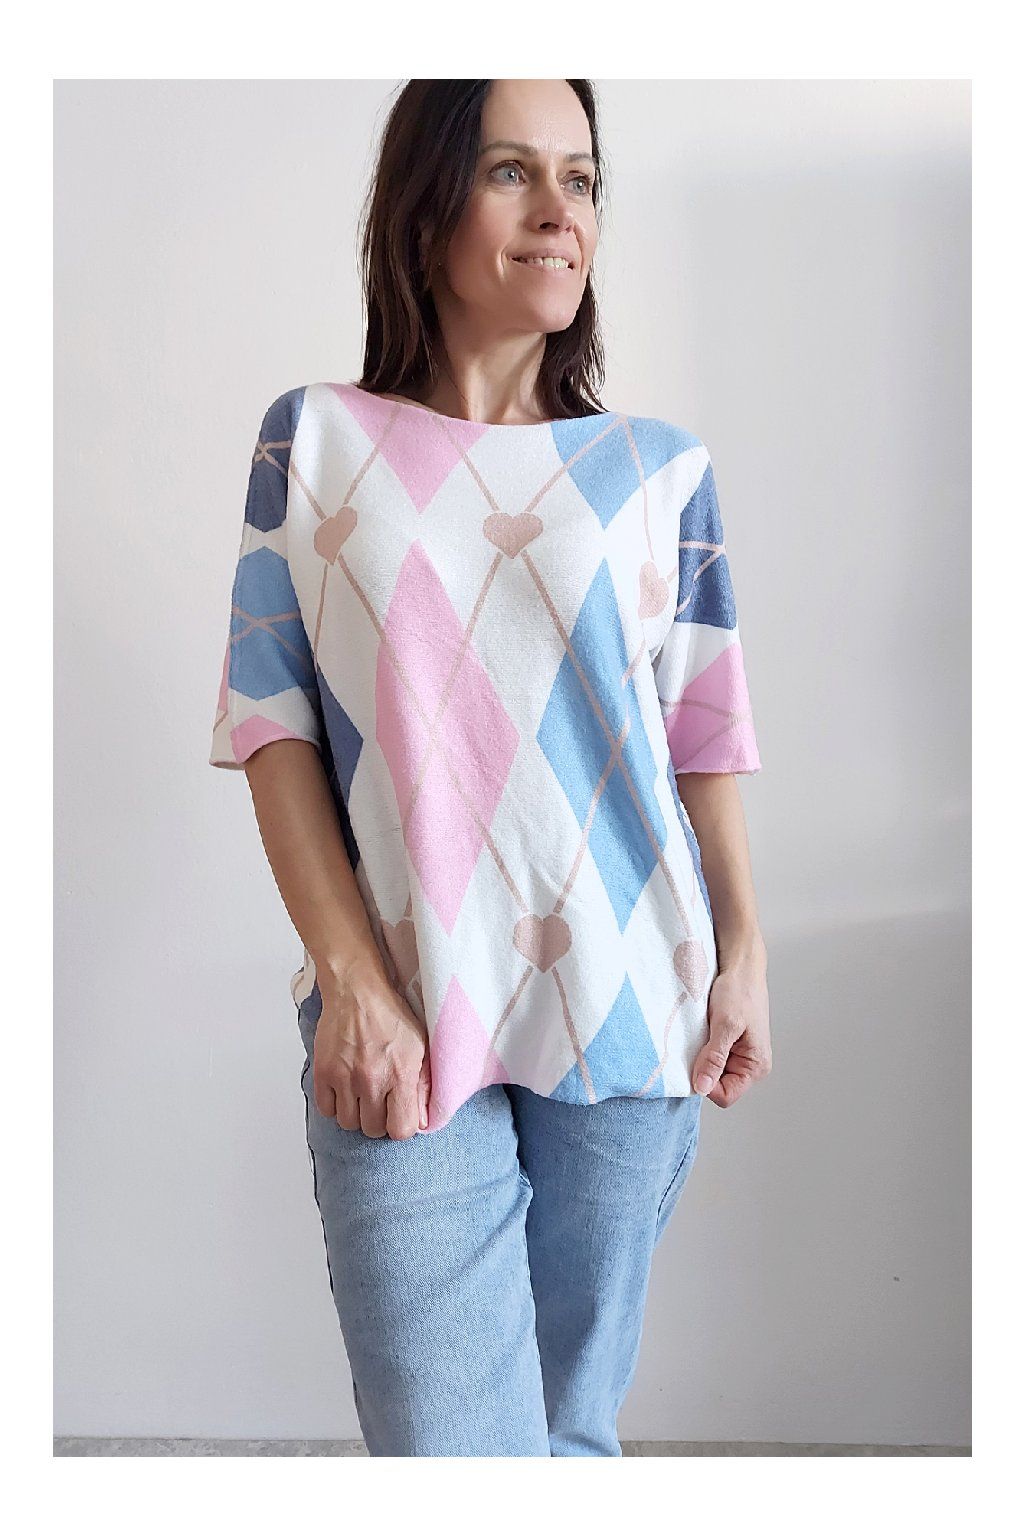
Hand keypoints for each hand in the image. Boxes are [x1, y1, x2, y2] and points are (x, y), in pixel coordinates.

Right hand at [312, 958, 431, 1139]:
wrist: (358, 991)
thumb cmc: (391, 1016)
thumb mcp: (421, 1047)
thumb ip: (424, 1085)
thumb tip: (424, 1120)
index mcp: (400, 1074)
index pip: (401, 1130)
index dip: (402, 1126)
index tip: (399, 1115)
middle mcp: (371, 1079)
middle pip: (372, 1129)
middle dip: (379, 1120)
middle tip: (380, 1102)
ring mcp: (344, 1077)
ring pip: (348, 1123)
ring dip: (356, 1114)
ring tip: (362, 1095)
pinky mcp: (323, 1071)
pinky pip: (326, 1110)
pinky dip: (335, 1105)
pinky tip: (344, 1090)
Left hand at [690, 951, 770, 1108]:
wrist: (740, 966)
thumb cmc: (740, 991)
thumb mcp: (725, 1025)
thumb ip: (714, 1058)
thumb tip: (702, 1088)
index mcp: (756, 1066)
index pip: (725, 1096)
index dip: (706, 1084)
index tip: (696, 1061)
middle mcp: (749, 1066)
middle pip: (716, 1086)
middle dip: (702, 1069)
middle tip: (698, 1044)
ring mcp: (737, 1056)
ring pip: (710, 1071)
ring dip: (700, 1057)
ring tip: (702, 1034)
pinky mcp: (727, 1045)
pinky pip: (708, 1057)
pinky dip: (700, 1047)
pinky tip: (701, 1032)